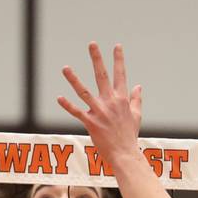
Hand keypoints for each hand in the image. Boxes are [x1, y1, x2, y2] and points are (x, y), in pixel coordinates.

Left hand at [58, 43, 141, 163]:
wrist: (124, 153)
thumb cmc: (129, 135)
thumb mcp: (136, 115)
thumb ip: (136, 99)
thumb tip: (139, 86)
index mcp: (122, 99)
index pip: (120, 75)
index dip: (118, 60)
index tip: (116, 46)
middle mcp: (110, 102)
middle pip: (102, 76)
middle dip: (97, 59)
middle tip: (92, 44)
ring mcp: (99, 112)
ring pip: (84, 92)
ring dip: (74, 79)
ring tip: (65, 67)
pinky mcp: (90, 122)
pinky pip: (76, 112)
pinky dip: (67, 105)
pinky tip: (59, 97)